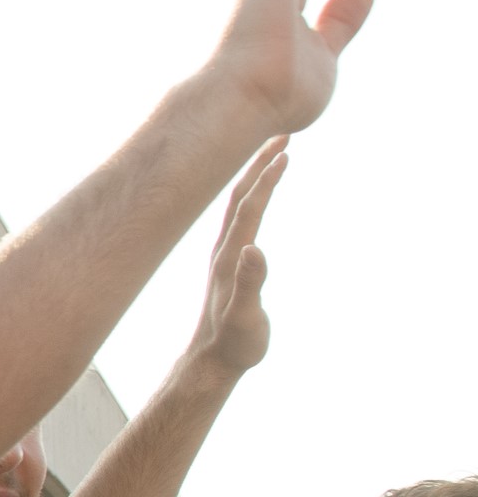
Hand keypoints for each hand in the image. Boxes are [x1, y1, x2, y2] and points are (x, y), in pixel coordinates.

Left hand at [187, 138, 285, 376]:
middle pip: (239, 196)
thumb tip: (254, 249)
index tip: (284, 153)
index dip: (265, 180)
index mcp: (229, 257)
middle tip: (282, 135)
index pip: (248, 208)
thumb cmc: (232, 344)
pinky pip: (241, 220)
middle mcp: (224, 250)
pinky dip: (253, 198)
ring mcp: (224, 256)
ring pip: (238, 206)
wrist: (211, 362)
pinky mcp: (229, 265)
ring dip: (255, 176)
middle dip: (258, 164)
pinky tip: (260, 196)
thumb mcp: (244, 317)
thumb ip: (249, 285)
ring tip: (274, 154)